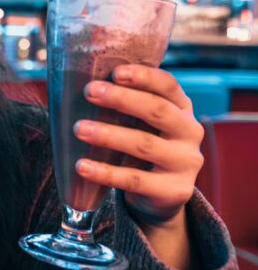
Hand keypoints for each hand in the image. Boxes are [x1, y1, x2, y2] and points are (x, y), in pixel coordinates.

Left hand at [73, 65, 203, 224]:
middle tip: (90, 92)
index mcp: (182, 109)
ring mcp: (185, 162)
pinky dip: (106, 172)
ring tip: (80, 129)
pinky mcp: (175, 190)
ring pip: (144, 144)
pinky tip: (82, 166)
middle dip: (122, 99)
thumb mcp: (143, 124)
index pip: (168, 86)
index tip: (115, 72)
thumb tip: (84, 86)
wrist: (161, 197)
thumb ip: (126, 107)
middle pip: (157, 110)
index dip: (143, 76)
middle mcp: (190, 132)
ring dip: (109, 135)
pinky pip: (135, 179)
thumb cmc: (144, 149)